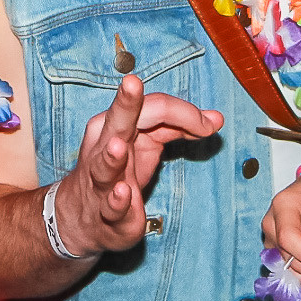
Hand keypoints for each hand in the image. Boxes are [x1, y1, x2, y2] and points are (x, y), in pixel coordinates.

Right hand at [54, 74, 221, 257]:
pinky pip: (110, 205)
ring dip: (112, 156)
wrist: (85, 217)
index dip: (184, 113)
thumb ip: (178, 127)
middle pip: (118, 121)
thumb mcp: (148, 142)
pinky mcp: (106, 212)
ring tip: (118, 146)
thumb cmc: (121, 171)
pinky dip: (116, 200)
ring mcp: (101, 179)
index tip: (210, 125)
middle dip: (125, 103)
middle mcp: (104, 145)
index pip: (152, 107)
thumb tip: (215, 118)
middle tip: (132, 84)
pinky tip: (123, 193)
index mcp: (119, 123)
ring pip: (104, 164)